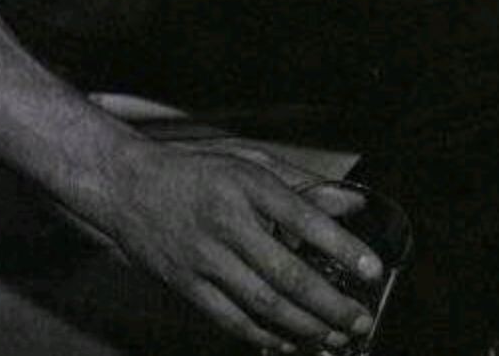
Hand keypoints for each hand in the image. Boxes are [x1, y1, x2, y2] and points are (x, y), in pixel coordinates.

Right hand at [102, 139, 382, 351]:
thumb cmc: (196, 170)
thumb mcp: (247, 160)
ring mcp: (203, 255)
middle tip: (359, 319)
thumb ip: (301, 182)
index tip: (372, 269)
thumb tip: (354, 202)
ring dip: (304, 327)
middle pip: (286, 272)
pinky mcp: (186, 283)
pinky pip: (230, 319)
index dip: (341, 246)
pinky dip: (263, 336)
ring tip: (334, 337)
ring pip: (263, 302)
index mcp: (246, 183)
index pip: (303, 216)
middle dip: (329, 304)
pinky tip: (288, 342)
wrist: (126, 186)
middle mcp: (226, 220)